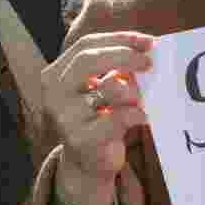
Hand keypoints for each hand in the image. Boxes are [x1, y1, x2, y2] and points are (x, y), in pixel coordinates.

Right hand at [42, 32, 154, 204]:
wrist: (88, 165)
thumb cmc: (100, 119)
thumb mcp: (104, 90)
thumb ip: (116, 69)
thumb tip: (147, 48)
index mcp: (56, 75)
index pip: (86, 45)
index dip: (119, 39)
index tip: (148, 41)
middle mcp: (54, 93)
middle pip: (89, 59)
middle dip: (125, 55)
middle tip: (149, 62)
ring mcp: (65, 117)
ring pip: (108, 87)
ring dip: (133, 90)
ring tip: (140, 100)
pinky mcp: (82, 139)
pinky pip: (118, 117)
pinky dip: (136, 115)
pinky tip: (143, 118)